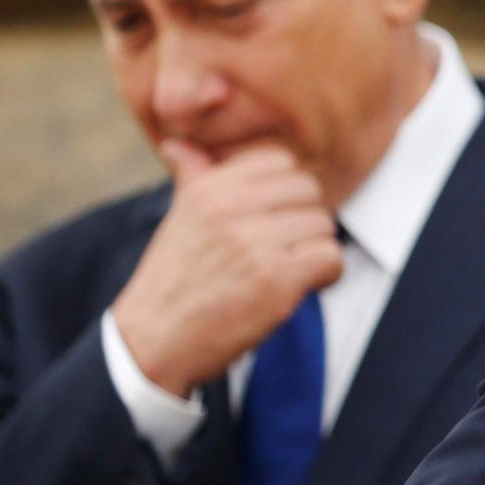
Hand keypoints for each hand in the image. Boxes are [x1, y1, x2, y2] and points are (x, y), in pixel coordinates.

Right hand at [110, 141, 343, 393]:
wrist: (153, 341)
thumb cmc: (173, 281)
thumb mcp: (178, 220)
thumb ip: (192, 178)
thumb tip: (177, 143)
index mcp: (208, 189)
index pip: (280, 160)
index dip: (288, 190)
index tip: (276, 217)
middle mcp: (230, 208)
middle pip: (309, 190)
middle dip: (305, 221)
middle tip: (286, 250)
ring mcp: (254, 243)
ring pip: (323, 225)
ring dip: (314, 251)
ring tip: (287, 272)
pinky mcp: (276, 279)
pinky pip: (330, 258)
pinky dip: (325, 276)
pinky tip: (300, 288)